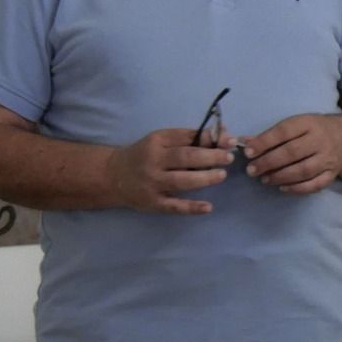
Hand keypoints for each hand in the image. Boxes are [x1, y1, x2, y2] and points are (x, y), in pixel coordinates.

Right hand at [106, 127, 236, 214]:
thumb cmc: (143, 155)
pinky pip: (174, 206)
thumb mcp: (160, 141)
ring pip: (181, 181)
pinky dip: (191, 207)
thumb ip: (187, 138)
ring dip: (205, 178)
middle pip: (185, 157)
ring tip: (222, 174)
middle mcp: (153, 161)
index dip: (210, 138)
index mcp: (157, 142)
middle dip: (211, 156)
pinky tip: (208, 207)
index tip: (229, 139)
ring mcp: (153, 183)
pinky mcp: (153, 203)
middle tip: (229, 157)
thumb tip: (221, 134)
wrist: (112, 176)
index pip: (186, 137)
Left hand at [241, 114, 341, 194]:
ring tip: (264, 179)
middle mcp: (320, 140)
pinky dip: (297, 188)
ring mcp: (328, 158)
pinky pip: (315, 184)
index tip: (247, 152)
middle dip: (269, 162)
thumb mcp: (296, 125)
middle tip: (251, 170)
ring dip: (280, 176)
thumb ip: (271, 135)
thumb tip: (244, 142)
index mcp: (309, 123)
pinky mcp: (332, 174)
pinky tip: (282, 188)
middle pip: (292, 152)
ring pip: (303, 170)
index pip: (284, 132)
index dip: (264, 142)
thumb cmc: (313, 130)